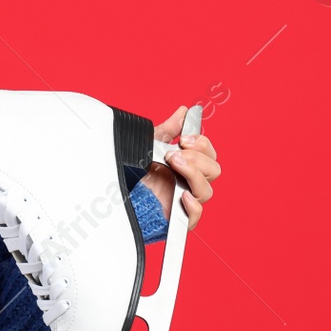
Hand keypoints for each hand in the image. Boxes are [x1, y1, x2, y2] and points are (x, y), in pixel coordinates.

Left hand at [138, 106, 220, 230]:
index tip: (184, 139)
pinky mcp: (177, 219)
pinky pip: (195, 217)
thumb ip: (169, 130)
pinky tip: (183, 195)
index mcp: (189, 166)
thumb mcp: (150, 146)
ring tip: (173, 165)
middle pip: (213, 170)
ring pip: (207, 191)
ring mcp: (185, 201)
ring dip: (193, 174)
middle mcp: (190, 183)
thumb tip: (184, 111)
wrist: (117, 195)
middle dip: (196, 158)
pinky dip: (193, 206)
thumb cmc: (136, 172)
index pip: (210, 154)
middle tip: (174, 154)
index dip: (202, 144)